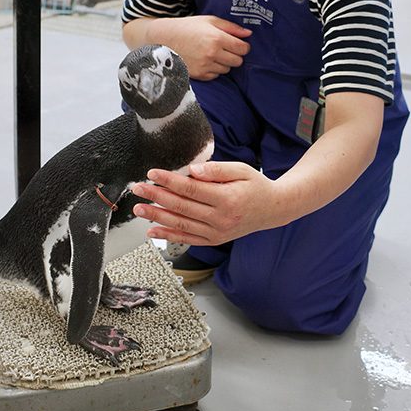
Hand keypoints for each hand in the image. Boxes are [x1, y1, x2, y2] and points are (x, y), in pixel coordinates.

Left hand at [130, 161, 286, 245]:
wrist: (272, 210)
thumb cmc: (255, 186)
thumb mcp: (241, 170)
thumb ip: (216, 170)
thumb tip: (192, 170)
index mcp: (228, 199)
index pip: (192, 189)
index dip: (170, 181)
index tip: (153, 173)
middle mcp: (221, 219)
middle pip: (182, 207)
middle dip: (157, 197)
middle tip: (139, 188)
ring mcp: (217, 233)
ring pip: (181, 225)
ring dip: (157, 216)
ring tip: (139, 208)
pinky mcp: (214, 240)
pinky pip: (187, 238)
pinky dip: (168, 235)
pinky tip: (152, 230)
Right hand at [147, 16, 250, 79]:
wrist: (163, 39)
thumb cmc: (187, 27)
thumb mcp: (209, 21)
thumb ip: (231, 27)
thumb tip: (249, 34)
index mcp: (217, 38)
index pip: (243, 48)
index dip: (243, 46)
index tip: (238, 44)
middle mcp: (212, 53)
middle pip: (238, 61)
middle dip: (234, 55)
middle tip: (225, 49)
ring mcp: (205, 66)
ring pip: (227, 69)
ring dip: (223, 63)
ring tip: (212, 54)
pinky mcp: (198, 75)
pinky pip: (215, 76)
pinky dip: (213, 70)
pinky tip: (205, 60)